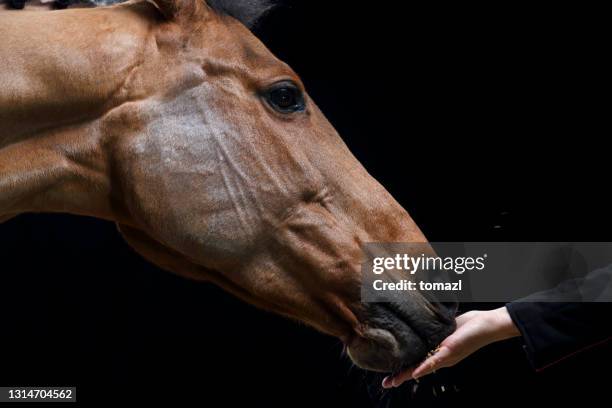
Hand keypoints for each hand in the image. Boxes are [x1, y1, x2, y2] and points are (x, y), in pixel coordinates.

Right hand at [382, 306, 519, 387]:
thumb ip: (432, 328)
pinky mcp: (449, 352)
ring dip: (406, 375)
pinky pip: (434, 362)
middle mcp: (440, 358)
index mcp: (438, 353)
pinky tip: (414, 373)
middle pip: (416, 369)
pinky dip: (424, 368)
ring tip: (393, 382)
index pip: (417, 362)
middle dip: (400, 377)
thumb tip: (418, 320)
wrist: (487, 325)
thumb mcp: (445, 327)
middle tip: (385, 384)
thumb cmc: (469, 324)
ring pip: (421, 368)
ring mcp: (444, 357)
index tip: (389, 375)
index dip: (403, 368)